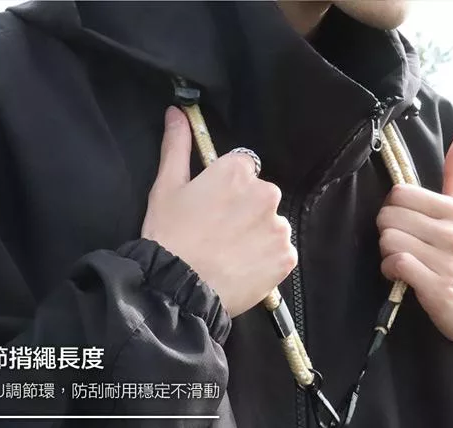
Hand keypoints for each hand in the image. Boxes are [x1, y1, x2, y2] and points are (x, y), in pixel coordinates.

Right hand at [141, 106, 296, 317]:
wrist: (178, 288)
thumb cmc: (169, 237)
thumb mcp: (166, 188)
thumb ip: (177, 147)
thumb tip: (177, 113)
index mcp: (238, 170)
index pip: (242, 171)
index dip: (225, 191)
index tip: (211, 210)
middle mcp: (266, 192)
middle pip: (260, 198)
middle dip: (244, 213)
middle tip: (218, 236)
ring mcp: (279, 226)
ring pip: (270, 226)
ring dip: (256, 237)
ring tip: (229, 256)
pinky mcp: (286, 257)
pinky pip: (280, 254)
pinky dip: (266, 261)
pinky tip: (242, 269)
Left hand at [376, 130, 452, 349]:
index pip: (400, 193)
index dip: (391, 210)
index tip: (403, 226)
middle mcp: (452, 231)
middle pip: (388, 216)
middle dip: (385, 233)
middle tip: (400, 246)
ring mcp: (445, 259)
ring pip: (388, 240)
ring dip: (386, 254)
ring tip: (401, 262)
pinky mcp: (435, 286)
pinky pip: (395, 264)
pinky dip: (389, 271)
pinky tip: (399, 276)